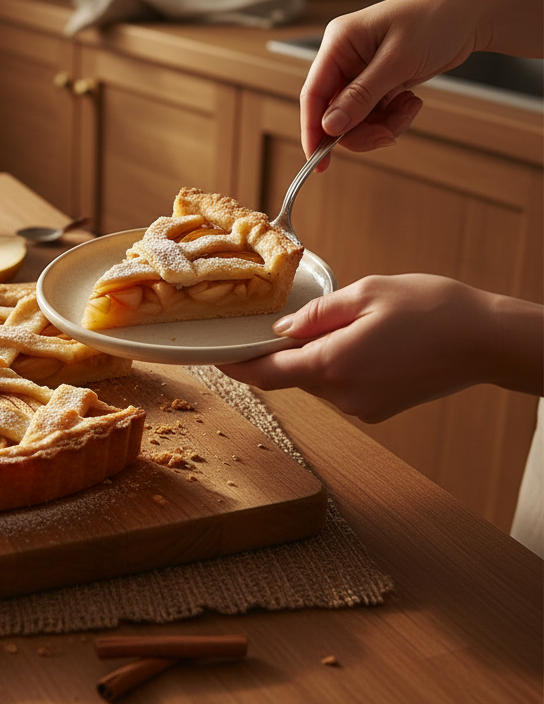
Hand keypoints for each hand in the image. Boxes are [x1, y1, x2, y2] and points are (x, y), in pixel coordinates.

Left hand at [215, 275, 543, 421]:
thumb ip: (316, 314)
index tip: (215, 357)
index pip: (266, 373)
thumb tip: (282, 329)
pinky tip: (362, 340)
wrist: (487, 341)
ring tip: (342, 322)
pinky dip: (337, 364)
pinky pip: (340, 386)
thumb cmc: (431, 310)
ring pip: (316, 380)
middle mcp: (343, 395)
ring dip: (313, 355)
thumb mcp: (365, 293)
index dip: (236, 366)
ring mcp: (362, 407)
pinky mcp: (378, 409)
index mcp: (333, 365)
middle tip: (281, 321)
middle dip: (280, 351)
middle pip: (290, 376)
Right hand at [301, 0, 543, 163]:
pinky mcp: (379, 82)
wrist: (472, 11)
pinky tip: (412, 102)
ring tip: (409, 110)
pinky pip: (375, 114)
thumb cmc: (436, 20)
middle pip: (335, 112)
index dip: (312, 129)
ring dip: (382, 124)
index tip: (319, 161)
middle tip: (387, 137)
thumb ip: (362, 95)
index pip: (314, 93)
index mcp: (339, 43)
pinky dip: (393, 117)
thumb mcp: (398, 60)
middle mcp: (345, 58)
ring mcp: (361, 71)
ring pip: (357, 118)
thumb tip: (330, 127)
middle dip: (361, 130)